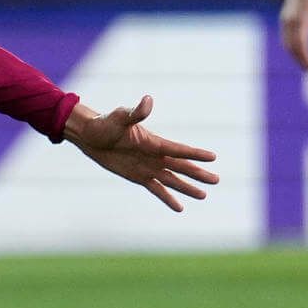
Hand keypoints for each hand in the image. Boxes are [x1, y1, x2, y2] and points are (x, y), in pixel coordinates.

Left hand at [63, 95, 219, 211]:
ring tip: (204, 195)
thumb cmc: (104, 124)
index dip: (195, 154)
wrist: (90, 136)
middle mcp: (154, 155)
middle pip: (181, 166)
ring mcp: (148, 167)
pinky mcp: (139, 177)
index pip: (178, 149)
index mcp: (153, 142)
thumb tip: (147, 100)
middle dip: (198, 173)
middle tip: (217, 180)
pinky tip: (180, 208)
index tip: (213, 157)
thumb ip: (135, 112)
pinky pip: (156, 189)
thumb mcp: (119, 118)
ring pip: (172, 179)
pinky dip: (168, 198)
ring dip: (187, 187)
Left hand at [278, 0, 307, 71]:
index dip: (294, 54)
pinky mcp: (302, 18)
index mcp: (286, 20)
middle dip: (298, 59)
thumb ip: (304, 15)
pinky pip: (302, 39)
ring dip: (302, 59)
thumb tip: (306, 19)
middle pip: (289, 46)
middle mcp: (287, 21)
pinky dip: (305, 52)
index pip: (287, 42)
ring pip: (295, 46)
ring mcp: (293, 20)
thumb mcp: (305, 5)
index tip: (302, 62)